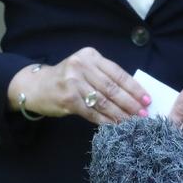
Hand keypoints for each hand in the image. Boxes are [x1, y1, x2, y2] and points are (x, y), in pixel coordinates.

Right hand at [9, 47, 149, 125]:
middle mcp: (81, 66)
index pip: (117, 73)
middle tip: (143, 114)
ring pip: (104, 102)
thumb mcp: (84, 68)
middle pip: (112, 88)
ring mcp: (73, 82)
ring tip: (133, 122)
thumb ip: (104, 76)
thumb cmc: (66, 78)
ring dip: (121, 114)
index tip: (147, 99)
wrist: (36, 86)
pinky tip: (115, 126)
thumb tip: (134, 94)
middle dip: (130, 103)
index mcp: (89, 56)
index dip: (134, 88)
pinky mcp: (68, 98)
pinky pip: (92, 112)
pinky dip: (106, 121)